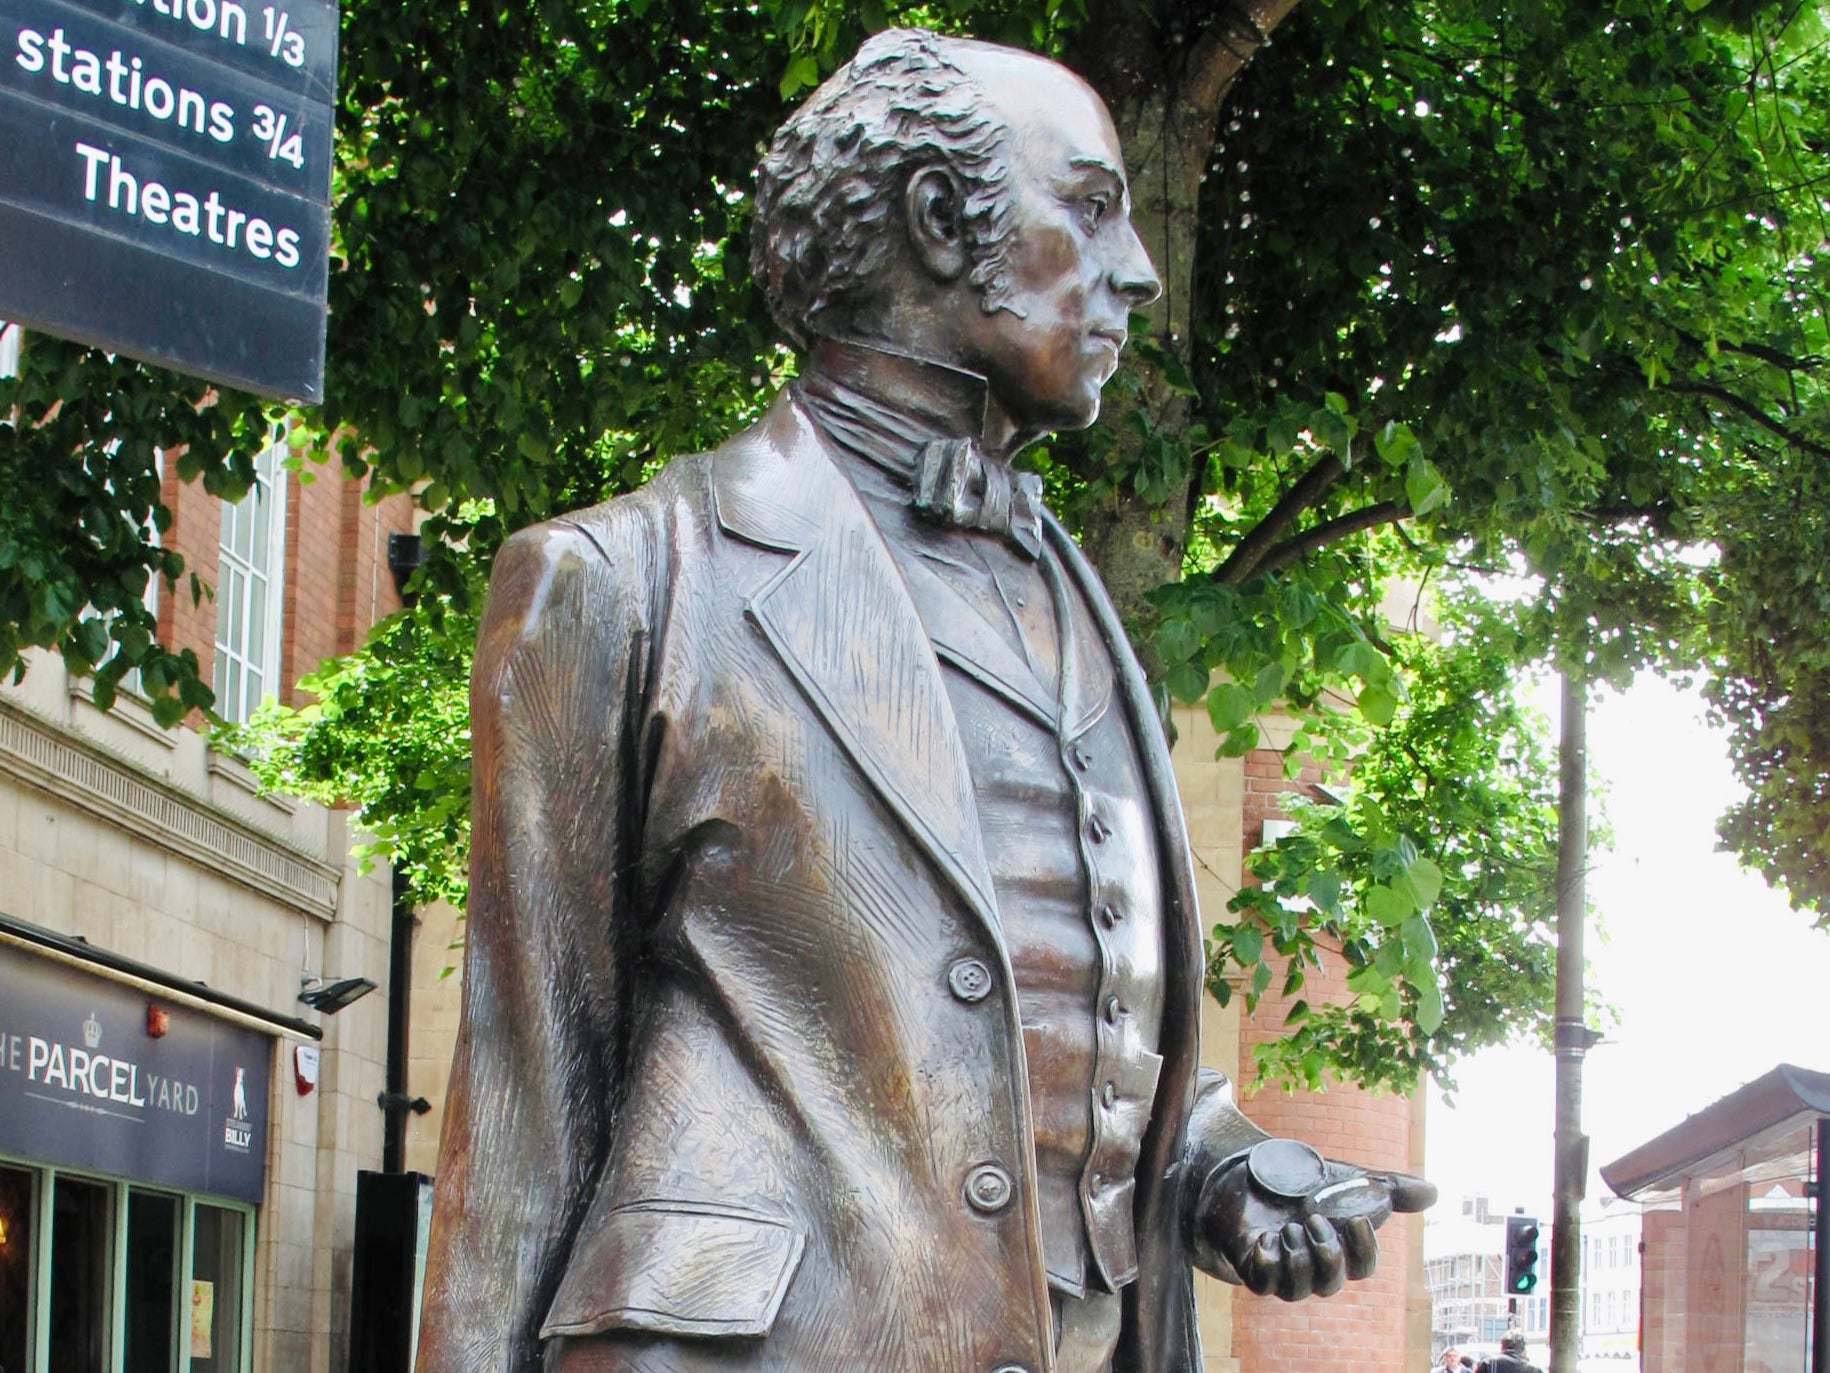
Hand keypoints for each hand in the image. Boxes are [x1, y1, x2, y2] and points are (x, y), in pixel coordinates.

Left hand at [1196, 1138, 1435, 1300]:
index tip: (1358, 1219)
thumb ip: (1389, 1189)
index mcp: (1338, 1251)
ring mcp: (1280, 1269)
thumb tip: (1434, 1192)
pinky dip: (1267, 1264)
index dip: (1364, 1250)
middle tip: (1314, 1219)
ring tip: (1289, 1226)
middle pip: (1330, 1284)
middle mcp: (1311, 1268)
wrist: (1251, 1172)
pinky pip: (1261, 1282)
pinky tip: (1267, 1239)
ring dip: (1298, 1260)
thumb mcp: (1348, 1181)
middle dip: (1327, 1255)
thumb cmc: (1304, 1185)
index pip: (1361, 1268)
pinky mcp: (1251, 1264)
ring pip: (1296, 1290)